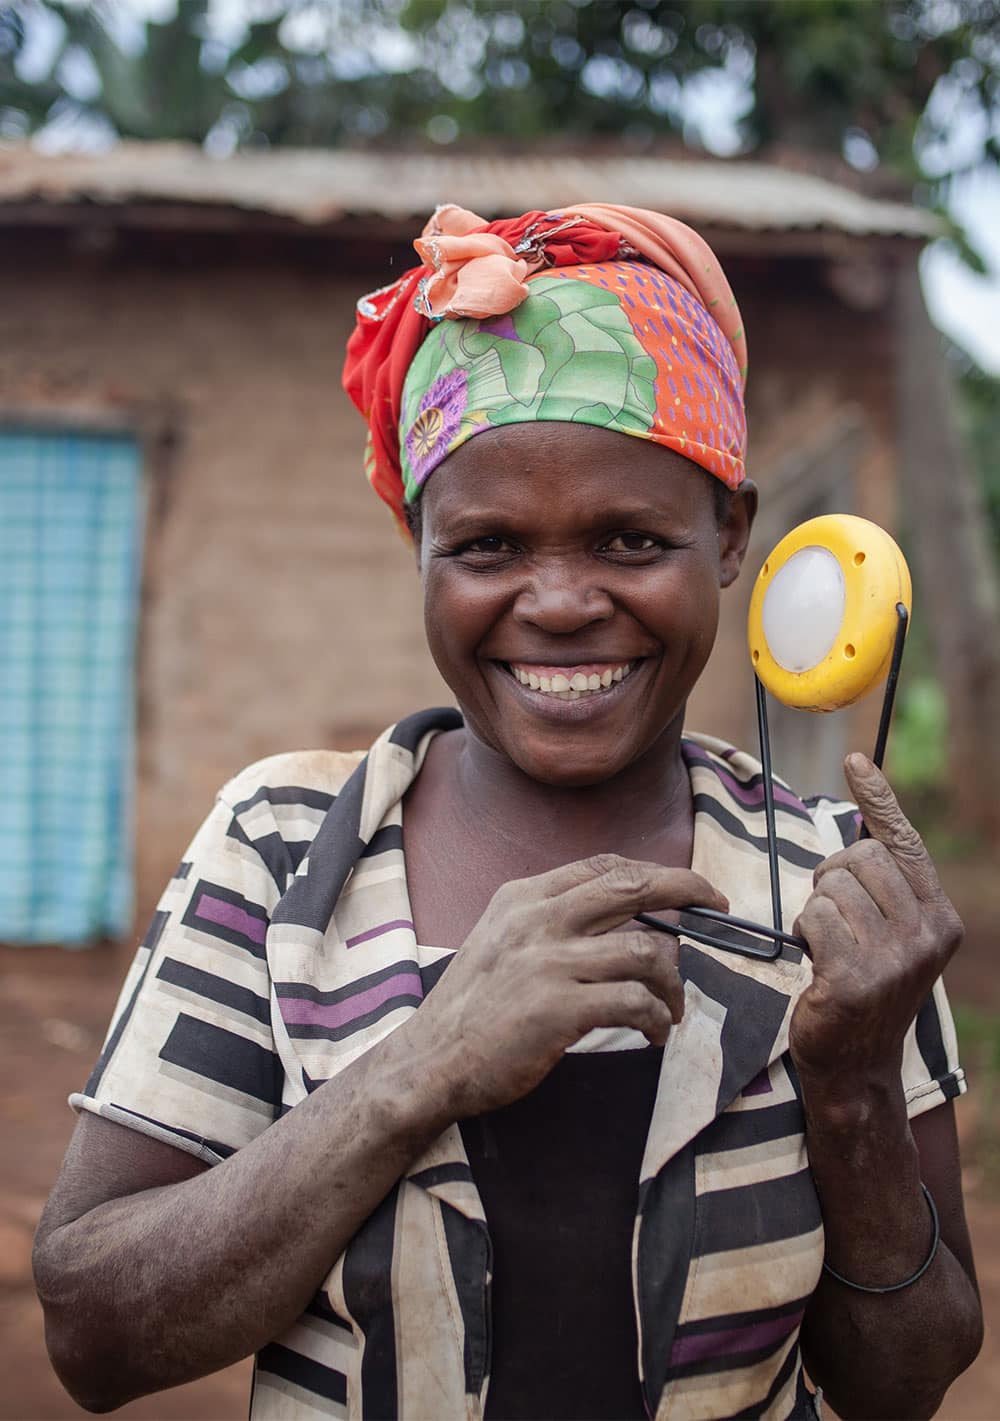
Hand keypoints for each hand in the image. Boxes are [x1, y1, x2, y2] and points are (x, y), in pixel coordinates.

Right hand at [397, 854, 726, 1117]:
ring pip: (646, 950)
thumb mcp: (500, 942)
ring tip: (672, 1009)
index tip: (690, 887)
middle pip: (632, 887)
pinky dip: (657, 1018)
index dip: (656, 871)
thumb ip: (550, 922)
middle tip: (718, 907)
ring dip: (673, 982)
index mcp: (523, 898)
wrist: (429, 1062)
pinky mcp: (558, 1008)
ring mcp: (547, 962)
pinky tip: (655, 1034)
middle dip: (687, 889)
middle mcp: (537, 920)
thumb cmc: (471, 1010)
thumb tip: (624, 923)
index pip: (604, 867)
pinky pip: (635, 1002)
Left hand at [789, 753, 962, 1086]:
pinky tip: (816, 962)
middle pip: (860, 858)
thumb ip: (884, 890)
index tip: (855, 760)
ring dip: (817, 909)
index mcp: (938, 918)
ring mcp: (895, 958)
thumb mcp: (890, 937)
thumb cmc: (862, 989)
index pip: (906, 843)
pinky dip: (805, 933)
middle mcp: (926, 934)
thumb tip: (862, 828)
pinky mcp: (857, 978)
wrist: (856, 1067)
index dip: (879, 798)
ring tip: (828, 945)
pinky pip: (814, 918)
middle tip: (831, 913)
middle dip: (831, 876)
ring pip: (833, 887)